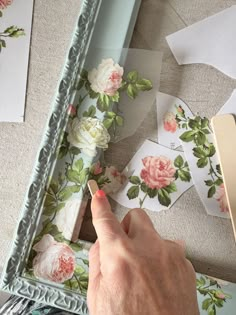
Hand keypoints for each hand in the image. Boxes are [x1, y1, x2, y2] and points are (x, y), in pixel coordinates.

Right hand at [87, 190, 198, 314]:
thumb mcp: (98, 298)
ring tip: (144, 274)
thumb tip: (102, 242)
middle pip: (136, 216)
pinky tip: (159, 282)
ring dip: (146, 246)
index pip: (105, 221)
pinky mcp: (185, 264)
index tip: (98, 195)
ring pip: (154, 235)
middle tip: (125, 245)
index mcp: (120, 256)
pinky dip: (161, 259)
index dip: (99, 207)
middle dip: (128, 226)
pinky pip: (169, 251)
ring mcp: (170, 254)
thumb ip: (97, 263)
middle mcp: (148, 248)